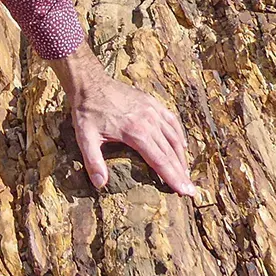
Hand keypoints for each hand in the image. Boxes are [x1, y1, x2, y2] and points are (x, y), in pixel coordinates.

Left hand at [50, 43, 197, 195]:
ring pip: (174, 137)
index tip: (185, 192)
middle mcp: (149, 121)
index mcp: (136, 132)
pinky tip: (182, 146)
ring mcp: (153, 110)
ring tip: (186, 173)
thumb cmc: (87, 111)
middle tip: (191, 190)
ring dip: (182, 157)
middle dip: (182, 173)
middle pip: (171, 152)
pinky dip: (179, 135)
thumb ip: (93, 161)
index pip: (160, 161)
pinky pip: (171, 121)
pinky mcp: (152, 103)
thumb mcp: (85, 137)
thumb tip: (100, 184)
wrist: (90, 83)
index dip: (173, 178)